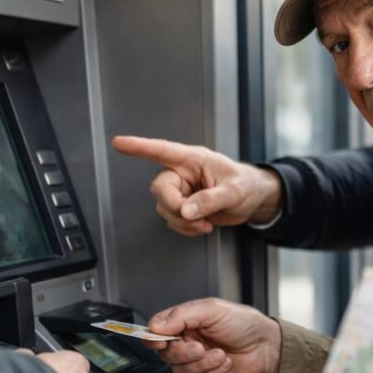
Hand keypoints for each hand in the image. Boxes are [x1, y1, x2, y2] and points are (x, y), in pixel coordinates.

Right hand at [112, 136, 282, 235]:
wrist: (254, 200)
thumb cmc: (247, 185)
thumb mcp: (234, 192)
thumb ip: (210, 200)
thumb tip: (187, 211)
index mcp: (194, 160)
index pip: (162, 151)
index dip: (139, 147)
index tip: (118, 143)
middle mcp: (183, 173)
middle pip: (160, 189)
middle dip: (175, 207)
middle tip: (195, 217)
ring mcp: (182, 191)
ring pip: (164, 208)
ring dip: (182, 222)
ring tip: (205, 223)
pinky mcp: (184, 207)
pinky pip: (172, 220)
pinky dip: (185, 228)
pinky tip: (202, 226)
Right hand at [144, 298, 281, 372]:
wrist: (268, 347)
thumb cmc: (245, 324)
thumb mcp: (213, 309)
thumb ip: (182, 315)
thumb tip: (156, 325)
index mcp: (186, 323)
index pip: (157, 332)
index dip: (154, 338)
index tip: (161, 341)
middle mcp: (188, 342)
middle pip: (166, 355)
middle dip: (183, 353)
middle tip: (200, 347)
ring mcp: (197, 362)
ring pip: (180, 371)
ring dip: (203, 363)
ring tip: (221, 354)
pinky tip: (226, 364)